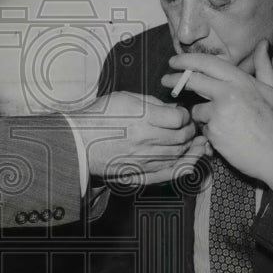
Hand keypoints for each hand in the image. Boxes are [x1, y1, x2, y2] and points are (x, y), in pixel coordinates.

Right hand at [76, 91, 205, 182]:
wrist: (78, 142)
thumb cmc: (98, 118)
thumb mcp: (124, 98)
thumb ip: (151, 102)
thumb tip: (172, 108)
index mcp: (142, 119)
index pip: (179, 119)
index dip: (184, 115)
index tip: (180, 114)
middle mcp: (145, 141)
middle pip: (182, 138)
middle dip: (190, 131)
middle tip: (188, 127)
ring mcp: (144, 160)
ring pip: (179, 155)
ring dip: (191, 148)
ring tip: (194, 142)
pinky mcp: (141, 173)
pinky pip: (170, 173)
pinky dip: (185, 167)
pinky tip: (191, 161)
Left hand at [161, 40, 272, 190]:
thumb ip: (264, 65)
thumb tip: (263, 43)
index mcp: (241, 81)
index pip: (207, 63)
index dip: (187, 60)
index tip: (174, 61)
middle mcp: (227, 93)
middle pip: (192, 81)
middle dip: (175, 79)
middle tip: (165, 80)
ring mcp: (218, 113)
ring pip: (197, 110)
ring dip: (204, 116)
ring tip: (226, 124)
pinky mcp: (213, 132)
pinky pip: (203, 129)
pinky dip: (211, 132)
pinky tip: (227, 136)